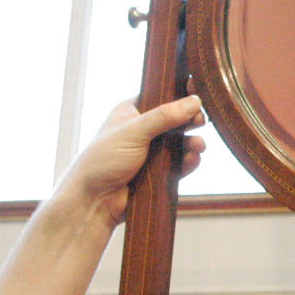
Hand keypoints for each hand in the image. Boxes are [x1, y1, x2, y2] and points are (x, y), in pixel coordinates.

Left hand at [59, 96, 207, 226]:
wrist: (94, 201)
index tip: (198, 93)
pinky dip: (189, 161)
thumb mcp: (134, 132)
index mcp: (132, 112)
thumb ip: (165, 116)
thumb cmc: (103, 160)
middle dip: (190, 120)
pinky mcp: (159, 171)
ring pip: (181, 142)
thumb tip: (195, 101)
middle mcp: (143, 129)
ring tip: (198, 146)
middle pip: (176, 119)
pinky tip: (193, 159)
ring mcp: (151, 151)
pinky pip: (181, 163)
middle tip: (200, 121)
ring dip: (192, 143)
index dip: (179, 94)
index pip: (160, 96)